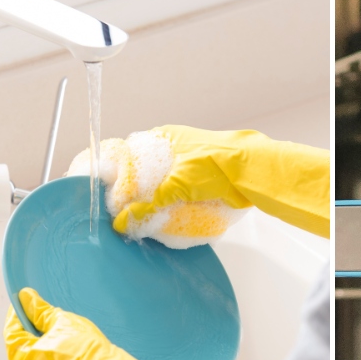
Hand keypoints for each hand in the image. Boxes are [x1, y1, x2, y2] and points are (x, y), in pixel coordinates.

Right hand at [113, 126, 329, 239]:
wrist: (249, 170)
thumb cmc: (213, 164)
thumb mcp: (176, 184)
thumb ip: (149, 205)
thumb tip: (124, 222)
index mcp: (163, 137)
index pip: (131, 156)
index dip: (120, 177)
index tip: (111, 197)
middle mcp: (173, 149)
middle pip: (147, 174)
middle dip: (138, 194)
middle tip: (126, 214)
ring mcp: (188, 165)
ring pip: (163, 186)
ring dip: (156, 202)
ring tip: (142, 220)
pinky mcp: (200, 181)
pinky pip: (179, 195)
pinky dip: (173, 206)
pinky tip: (164, 219)